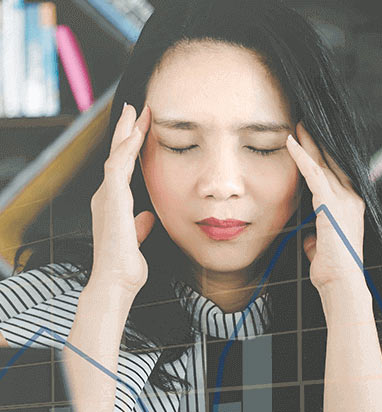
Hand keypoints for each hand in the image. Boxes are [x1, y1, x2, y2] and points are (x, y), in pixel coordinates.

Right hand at [90, 102, 154, 293]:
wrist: (117, 281)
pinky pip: (117, 168)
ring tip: (136, 111)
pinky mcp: (111, 201)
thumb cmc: (127, 265)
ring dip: (126, 132)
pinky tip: (136, 134)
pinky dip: (126, 149)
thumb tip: (148, 216)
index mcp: (113, 202)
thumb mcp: (137, 238)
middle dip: (126, 130)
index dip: (132, 146)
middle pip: (117, 155)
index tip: (143, 126)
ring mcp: (107, 197)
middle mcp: (106, 196)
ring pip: (115, 155)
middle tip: (136, 108)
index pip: (123, 167)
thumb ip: (141, 224)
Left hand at [285, 122, 366, 292]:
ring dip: (309, 143)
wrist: (342, 283)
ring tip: (298, 125)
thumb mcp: (323, 249)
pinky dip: (301, 156)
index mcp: (352, 207)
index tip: (311, 144)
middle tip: (305, 124)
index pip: (336, 175)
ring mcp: (344, 199)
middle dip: (318, 143)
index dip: (324, 158)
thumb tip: (310, 237)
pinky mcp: (331, 203)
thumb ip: (318, 238)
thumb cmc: (332, 272)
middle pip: (332, 163)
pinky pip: (313, 173)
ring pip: (323, 163)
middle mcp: (352, 198)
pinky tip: (290, 142)